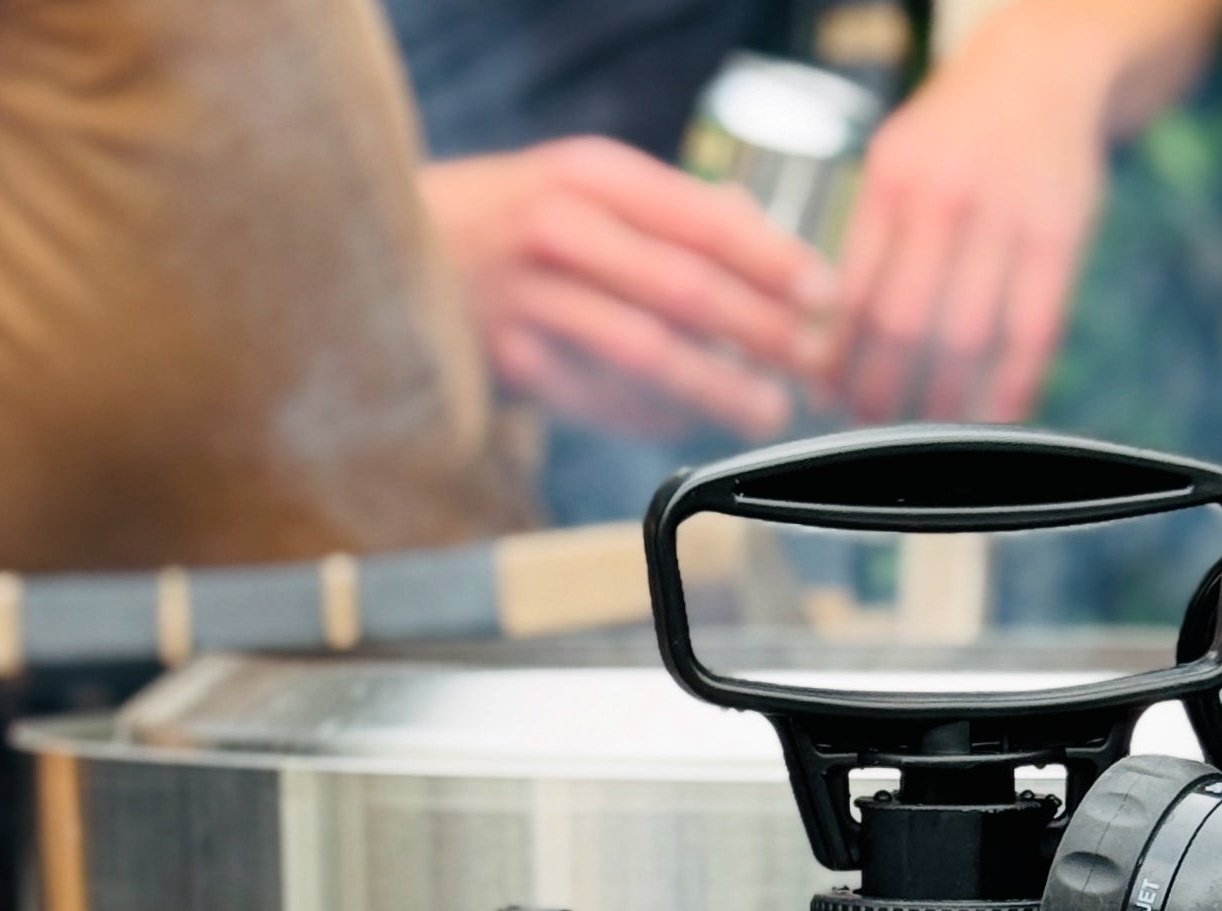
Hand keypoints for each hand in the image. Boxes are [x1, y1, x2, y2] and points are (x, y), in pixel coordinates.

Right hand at [423, 137, 837, 439]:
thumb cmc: (511, 225)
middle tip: (812, 362)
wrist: (396, 256)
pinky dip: (654, 416)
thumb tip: (762, 235)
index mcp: (591, 175)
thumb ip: (670, 213)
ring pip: (645, 350)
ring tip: (767, 410)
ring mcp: (530, 297)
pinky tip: (691, 424)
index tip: (824, 293)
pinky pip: (602, 399)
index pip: (703, 217)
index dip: (773, 259)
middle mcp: (559, 227)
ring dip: (717, 387)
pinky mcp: (511, 361)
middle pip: (684, 287)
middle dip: (760, 331)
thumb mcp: (583, 190)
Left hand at [830, 0, 1221, 424]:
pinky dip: (1014, 387)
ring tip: (928, 427)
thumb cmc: (959, 135)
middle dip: (883, 391)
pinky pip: (1033, 333)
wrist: (1043, 70)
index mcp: (893, 179)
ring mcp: (1006, 214)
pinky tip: (995, 414)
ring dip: (945, 402)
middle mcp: (945, 195)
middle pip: (904, 323)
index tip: (833, 398)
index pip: (854, 292)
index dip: (841, 360)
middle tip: (874, 424)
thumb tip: (830, 344)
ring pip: (967, 338)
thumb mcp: (897, 164)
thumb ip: (869, 244)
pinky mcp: (1061, 234)